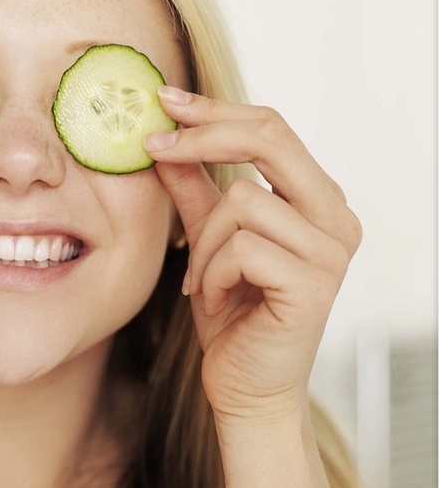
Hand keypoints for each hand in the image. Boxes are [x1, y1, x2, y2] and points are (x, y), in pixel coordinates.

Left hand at [146, 87, 361, 428]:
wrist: (246, 388)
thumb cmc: (230, 313)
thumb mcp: (206, 240)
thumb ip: (193, 190)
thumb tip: (164, 139)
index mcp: (316, 198)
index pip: (271, 127)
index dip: (214, 109)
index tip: (165, 100)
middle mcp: (335, 216)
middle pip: (270, 138)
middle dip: (203, 137)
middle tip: (153, 146)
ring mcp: (331, 250)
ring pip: (242, 200)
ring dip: (204, 243)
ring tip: (205, 281)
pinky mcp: (314, 284)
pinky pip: (241, 248)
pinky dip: (213, 273)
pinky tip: (218, 300)